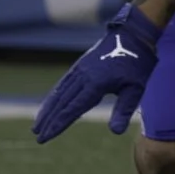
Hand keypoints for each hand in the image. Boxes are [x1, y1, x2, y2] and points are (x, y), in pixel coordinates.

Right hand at [34, 5, 161, 142]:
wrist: (133, 36)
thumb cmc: (138, 63)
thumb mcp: (136, 88)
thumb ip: (123, 110)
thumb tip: (115, 132)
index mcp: (95, 84)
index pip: (72, 110)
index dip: (58, 125)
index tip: (46, 138)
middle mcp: (82, 77)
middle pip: (61, 103)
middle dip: (48, 121)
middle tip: (37, 136)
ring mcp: (79, 70)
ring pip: (58, 93)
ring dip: (46, 110)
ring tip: (37, 125)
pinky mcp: (80, 66)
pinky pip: (62, 84)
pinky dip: (53, 96)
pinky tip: (49, 105)